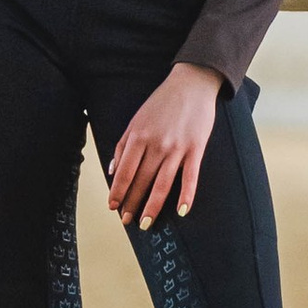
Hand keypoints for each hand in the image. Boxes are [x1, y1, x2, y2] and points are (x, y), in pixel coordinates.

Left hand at [106, 61, 224, 230]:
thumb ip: (123, 145)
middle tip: (126, 221)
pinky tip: (182, 212)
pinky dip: (186, 196)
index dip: (118, 191)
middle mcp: (156, 144)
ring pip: (162, 184)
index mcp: (138, 136)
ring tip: (145, 223)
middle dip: (132, 203)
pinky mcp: (195, 149)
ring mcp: (177, 148)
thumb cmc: (162, 102)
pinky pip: (190, 177)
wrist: (191, 84)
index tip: (113, 206)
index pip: (124, 171)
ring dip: (152, 206)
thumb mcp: (136, 119)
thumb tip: (112, 170)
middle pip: (141, 181)